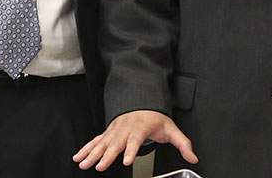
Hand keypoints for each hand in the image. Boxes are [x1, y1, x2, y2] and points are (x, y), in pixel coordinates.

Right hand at [74, 110, 197, 171]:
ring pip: (102, 143)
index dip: (132, 150)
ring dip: (92, 154)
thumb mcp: (171, 129)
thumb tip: (193, 157)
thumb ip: (182, 144)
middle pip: (116, 143)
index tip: (128, 161)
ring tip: (83, 164)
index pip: (136, 140)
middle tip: (101, 167)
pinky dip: (86, 149)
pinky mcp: (108, 133)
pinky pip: (95, 141)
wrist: (142, 103)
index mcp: (140, 128)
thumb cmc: (155, 118)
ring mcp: (115, 131)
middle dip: (107, 156)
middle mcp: (125, 129)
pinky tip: (78, 157)